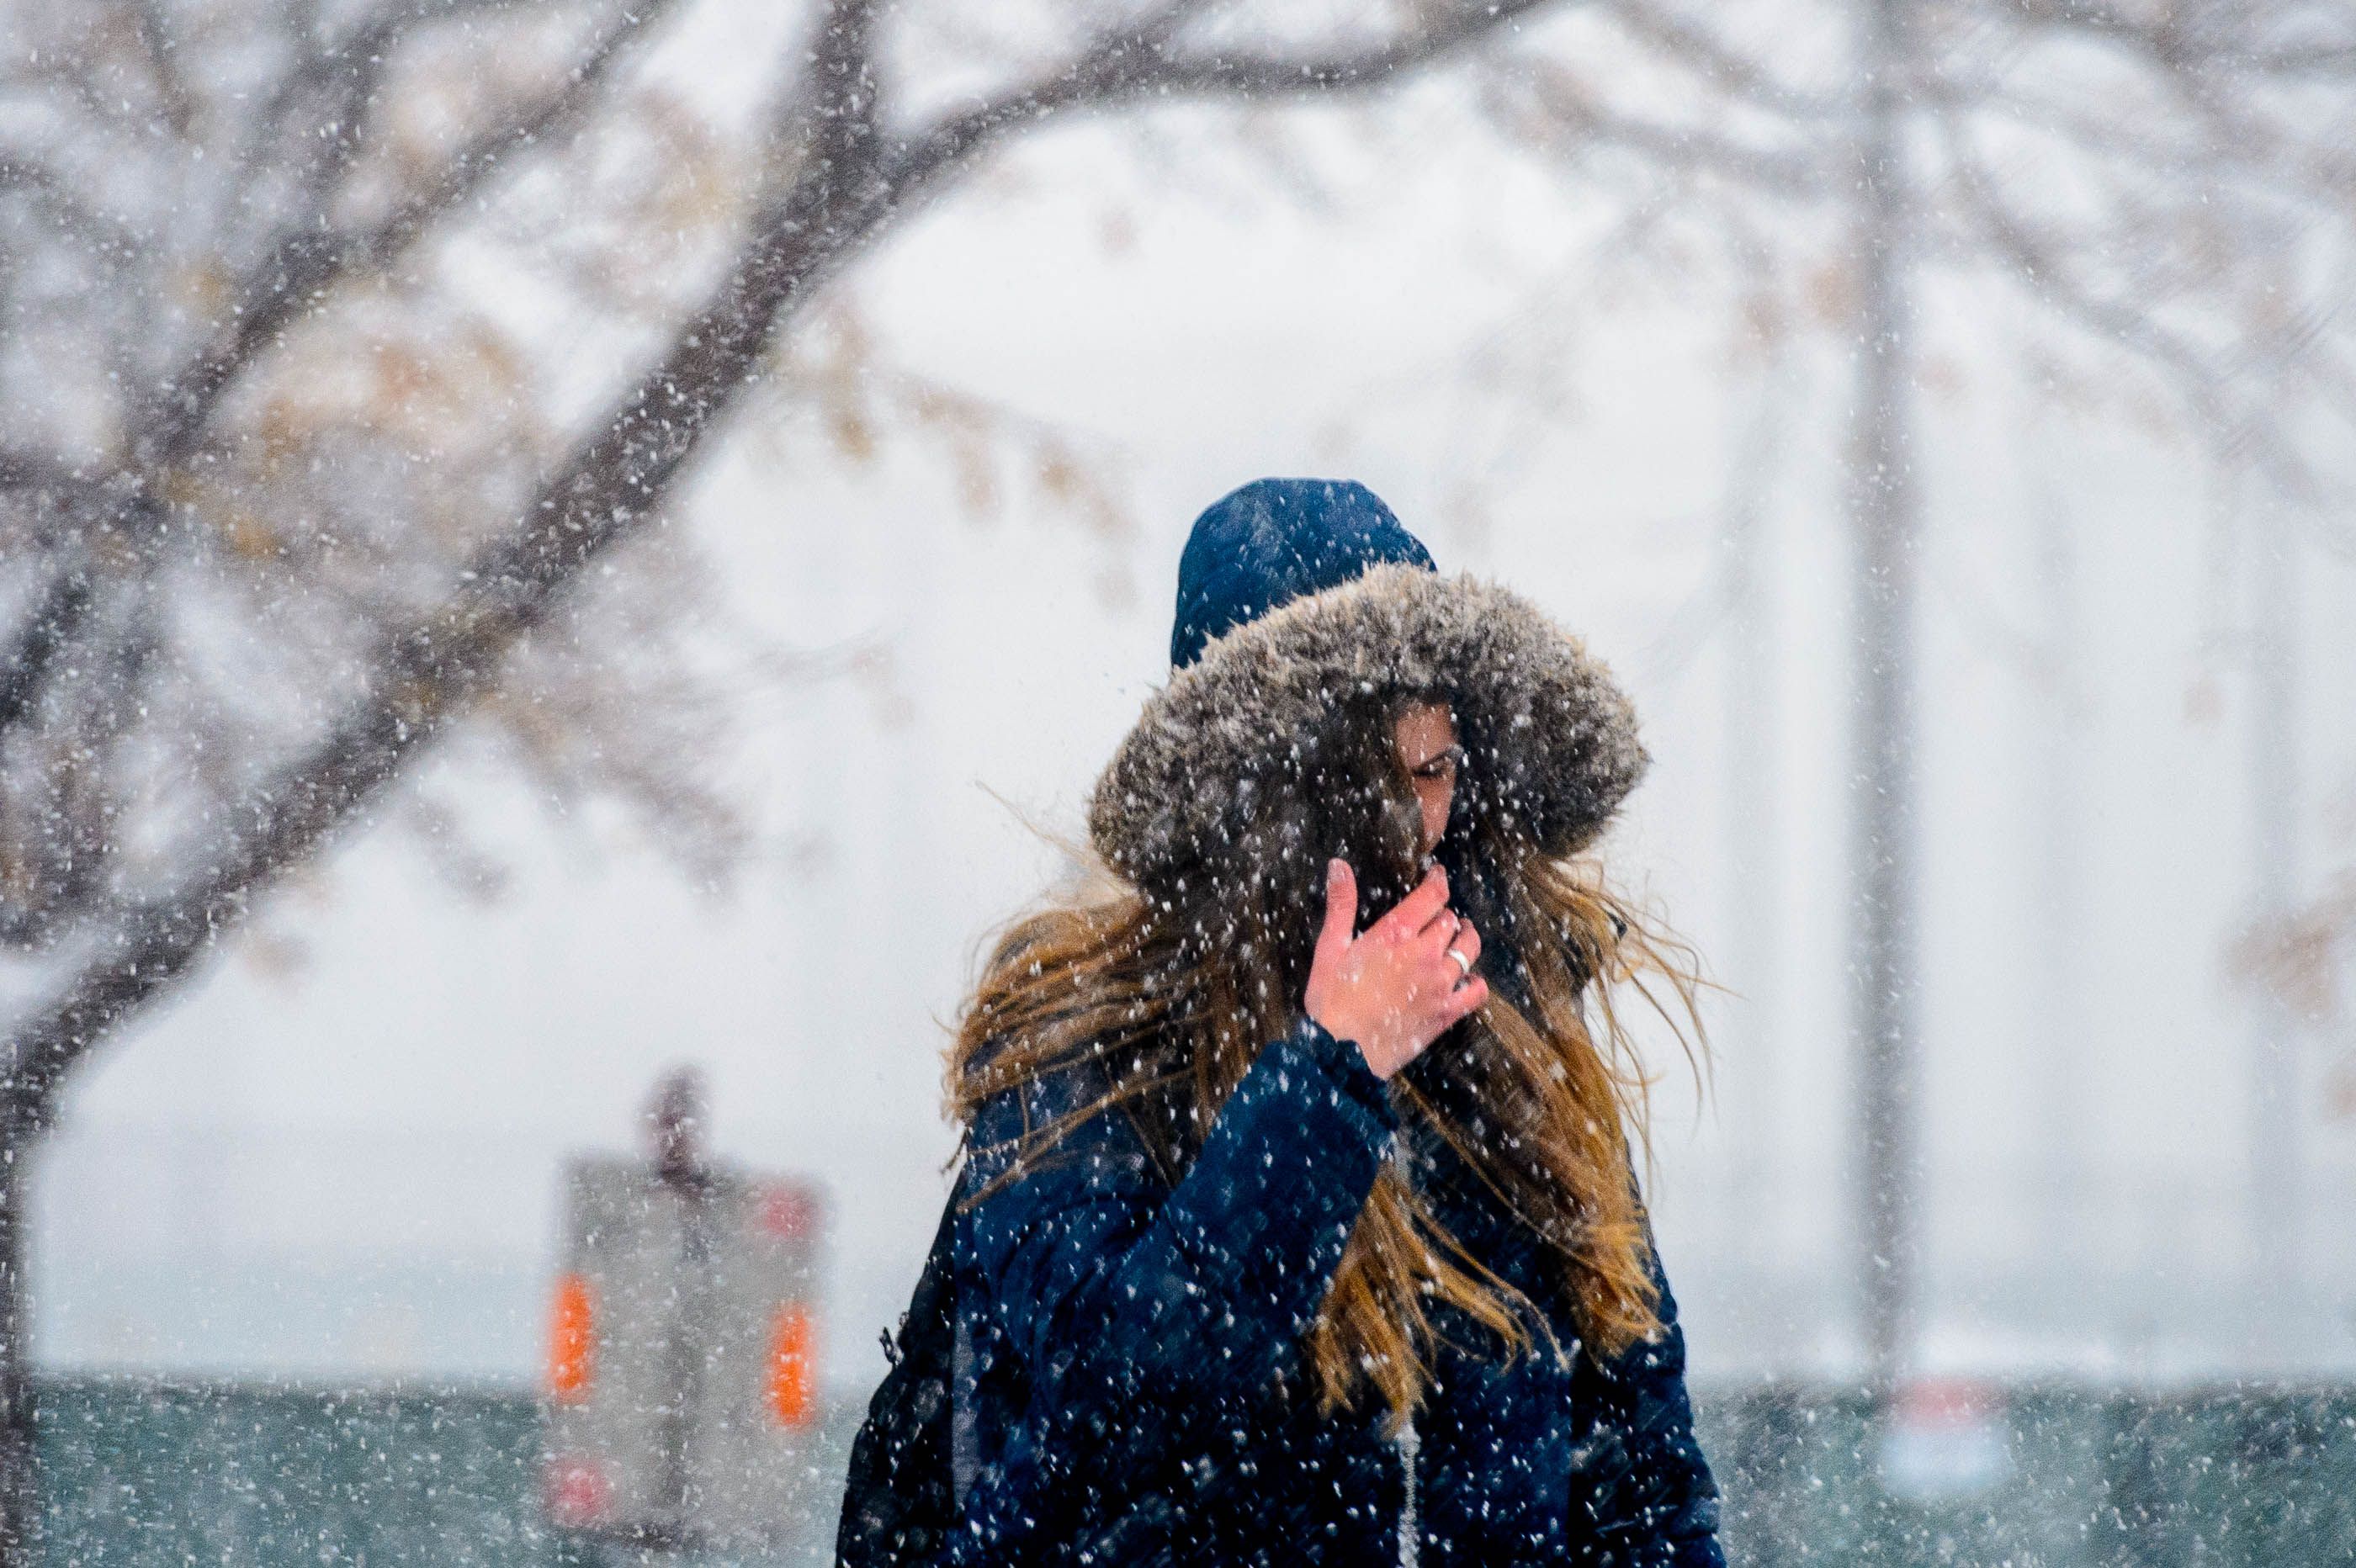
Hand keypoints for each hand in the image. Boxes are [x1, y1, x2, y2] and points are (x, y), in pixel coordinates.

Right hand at [1303, 858, 1486, 1080]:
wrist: (1342, 1053)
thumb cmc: (1331, 1001)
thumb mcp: (1329, 948)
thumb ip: (1340, 904)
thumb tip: (1338, 865)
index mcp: (1395, 934)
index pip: (1433, 896)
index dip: (1439, 881)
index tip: (1438, 877)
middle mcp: (1424, 954)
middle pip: (1452, 922)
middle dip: (1446, 915)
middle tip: (1438, 917)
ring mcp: (1439, 984)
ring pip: (1469, 950)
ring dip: (1464, 941)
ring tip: (1457, 940)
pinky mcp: (1446, 1013)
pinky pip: (1477, 991)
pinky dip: (1475, 982)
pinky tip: (1465, 980)